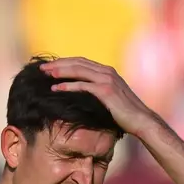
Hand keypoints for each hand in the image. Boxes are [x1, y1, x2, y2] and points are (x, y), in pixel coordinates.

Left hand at [40, 58, 157, 137]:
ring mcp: (106, 80)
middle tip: (42, 68)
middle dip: (58, 64)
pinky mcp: (106, 91)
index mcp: (107, 71)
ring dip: (60, 71)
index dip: (65, 63)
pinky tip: (56, 88)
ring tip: (45, 74)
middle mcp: (106, 72)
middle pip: (78, 63)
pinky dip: (68, 86)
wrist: (141, 121)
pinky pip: (83, 86)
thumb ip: (98, 93)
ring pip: (78, 70)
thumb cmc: (125, 115)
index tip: (51, 67)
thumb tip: (83, 98)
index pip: (82, 62)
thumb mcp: (110, 100)